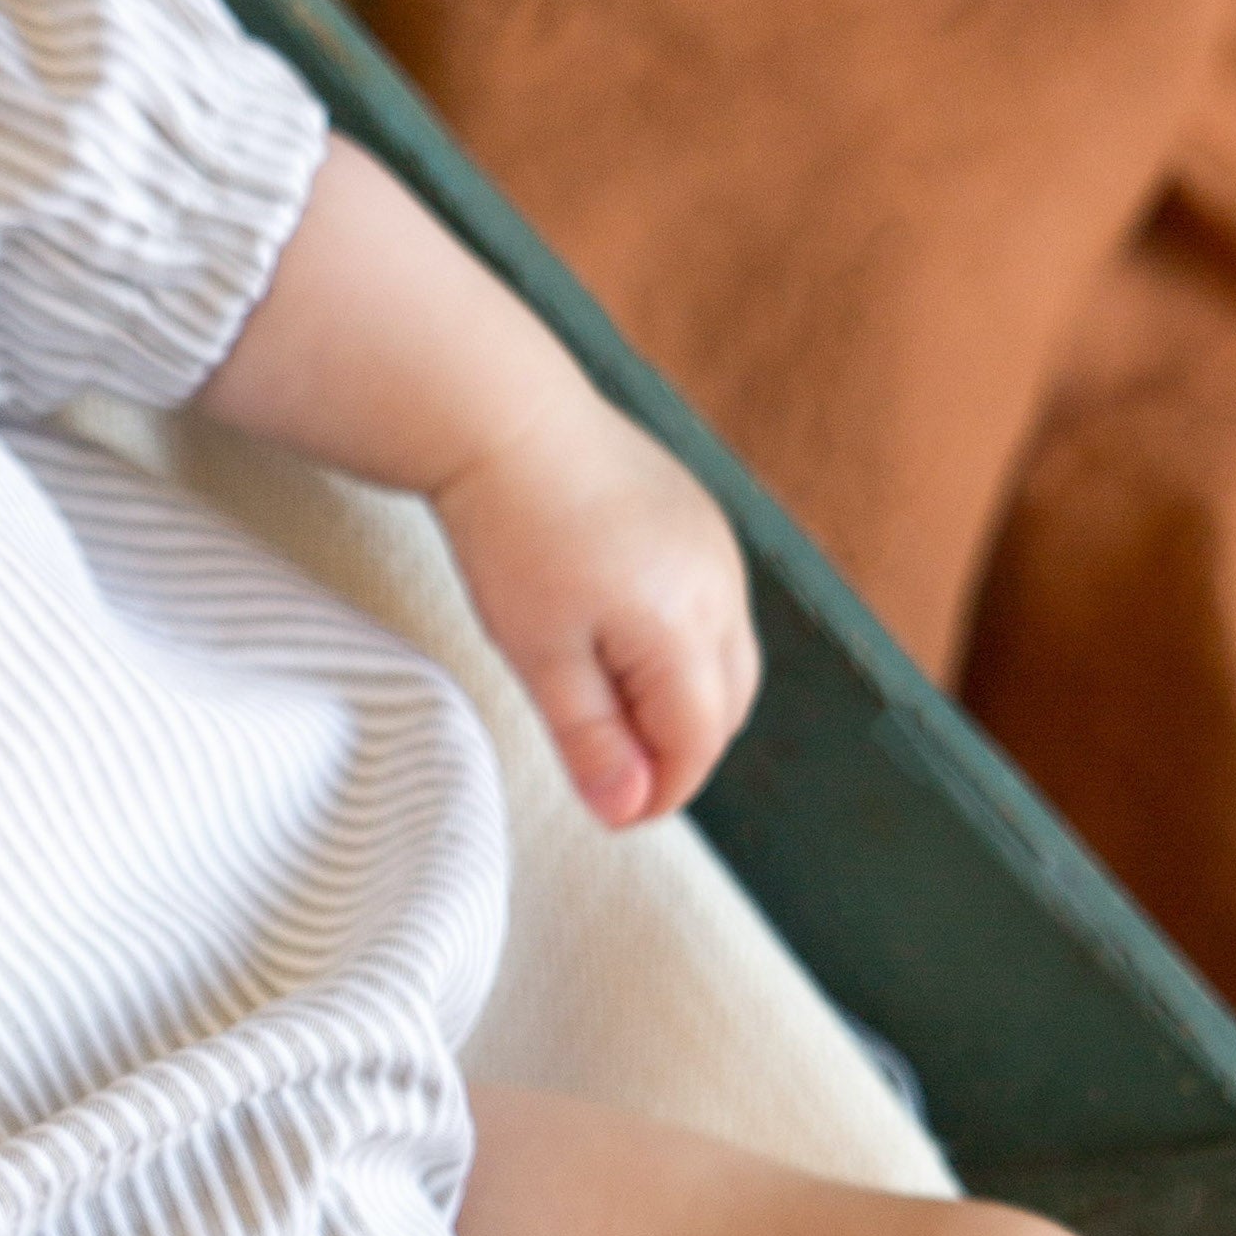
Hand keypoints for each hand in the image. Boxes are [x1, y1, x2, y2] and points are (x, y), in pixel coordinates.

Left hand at [437, 384, 758, 827]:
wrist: (508, 421)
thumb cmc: (512, 536)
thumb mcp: (538, 653)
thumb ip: (589, 737)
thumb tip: (627, 810)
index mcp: (683, 627)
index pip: (697, 742)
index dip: (660, 792)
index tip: (612, 815)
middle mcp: (721, 587)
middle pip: (726, 708)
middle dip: (678, 752)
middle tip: (609, 771)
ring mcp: (719, 549)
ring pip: (727, 659)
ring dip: (683, 700)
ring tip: (607, 706)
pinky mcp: (703, 522)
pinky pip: (714, 609)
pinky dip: (683, 649)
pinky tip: (617, 640)